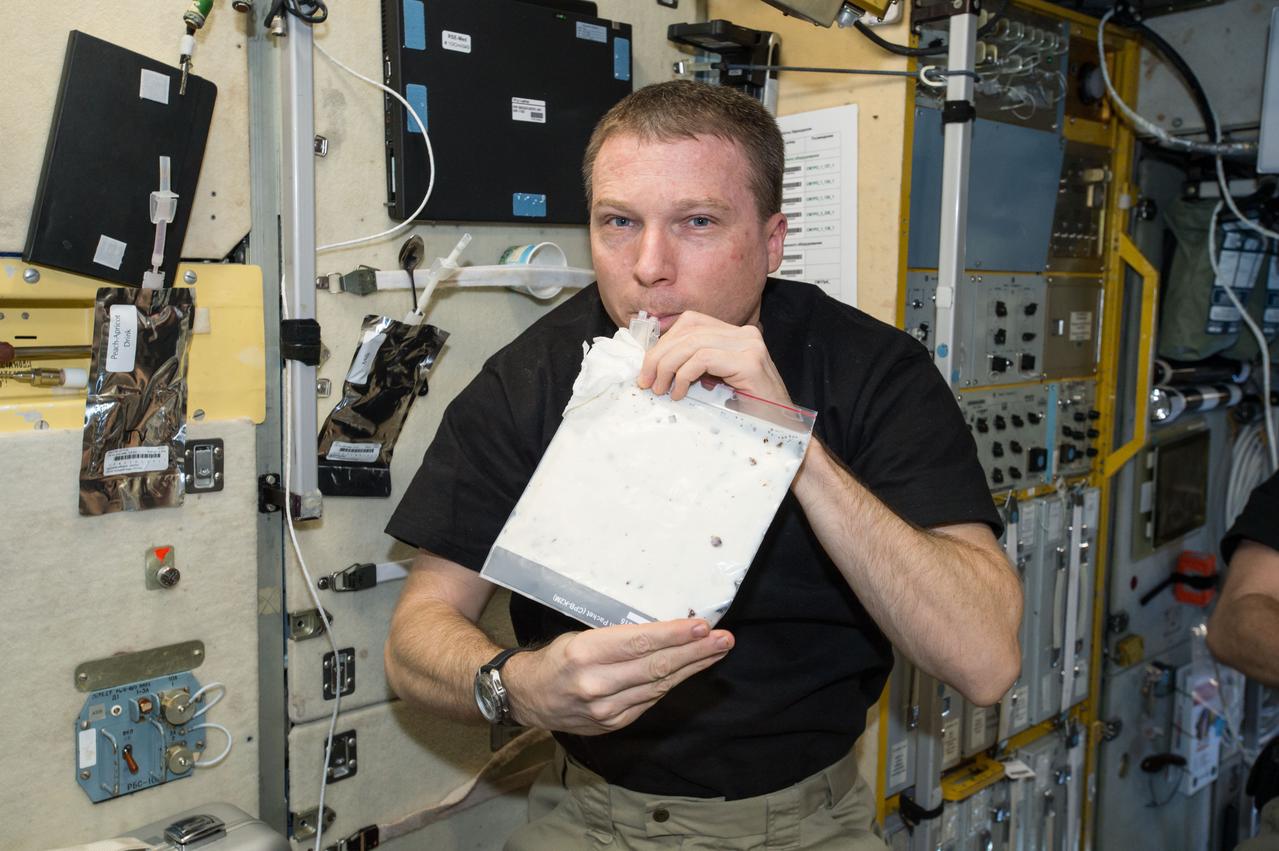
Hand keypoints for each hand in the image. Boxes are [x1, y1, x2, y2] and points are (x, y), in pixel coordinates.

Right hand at [504, 618, 733, 735]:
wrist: (527, 697)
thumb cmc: (556, 658)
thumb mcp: (579, 636)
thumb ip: (618, 637)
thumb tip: (664, 629)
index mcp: (584, 654)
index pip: (639, 643)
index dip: (674, 636)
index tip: (702, 625)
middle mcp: (595, 684)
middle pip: (656, 666)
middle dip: (695, 651)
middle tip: (723, 638)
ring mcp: (605, 710)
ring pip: (658, 686)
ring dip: (691, 667)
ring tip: (716, 650)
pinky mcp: (612, 724)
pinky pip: (649, 701)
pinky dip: (671, 684)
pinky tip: (689, 669)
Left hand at [637, 311, 791, 405]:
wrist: (783, 429)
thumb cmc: (749, 411)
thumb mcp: (718, 382)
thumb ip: (697, 367)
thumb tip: (657, 365)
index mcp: (736, 335)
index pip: (691, 323)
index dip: (664, 343)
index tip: (648, 368)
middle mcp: (745, 334)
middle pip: (688, 330)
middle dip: (659, 355)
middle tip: (646, 381)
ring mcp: (749, 346)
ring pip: (692, 343)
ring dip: (668, 366)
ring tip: (660, 389)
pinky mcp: (750, 362)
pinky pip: (703, 359)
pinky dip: (684, 375)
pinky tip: (680, 393)